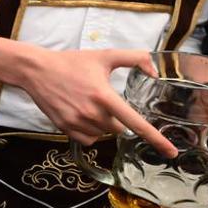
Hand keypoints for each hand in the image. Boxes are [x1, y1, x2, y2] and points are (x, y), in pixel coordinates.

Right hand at [9, 46, 176, 152]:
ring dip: (102, 124)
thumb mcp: (104, 56)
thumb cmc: (71, 62)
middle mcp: (91, 113)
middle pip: (119, 129)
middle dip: (117, 118)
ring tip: (88, 104)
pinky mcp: (65, 128)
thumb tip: (155, 73)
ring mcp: (76, 123)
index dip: (156, 138)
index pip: (135, 122)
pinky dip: (90, 131)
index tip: (171, 152)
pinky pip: (88, 139)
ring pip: (103, 134)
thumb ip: (134, 58)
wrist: (36, 70)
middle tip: (103, 100)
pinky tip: (81, 114)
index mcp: (104, 96)